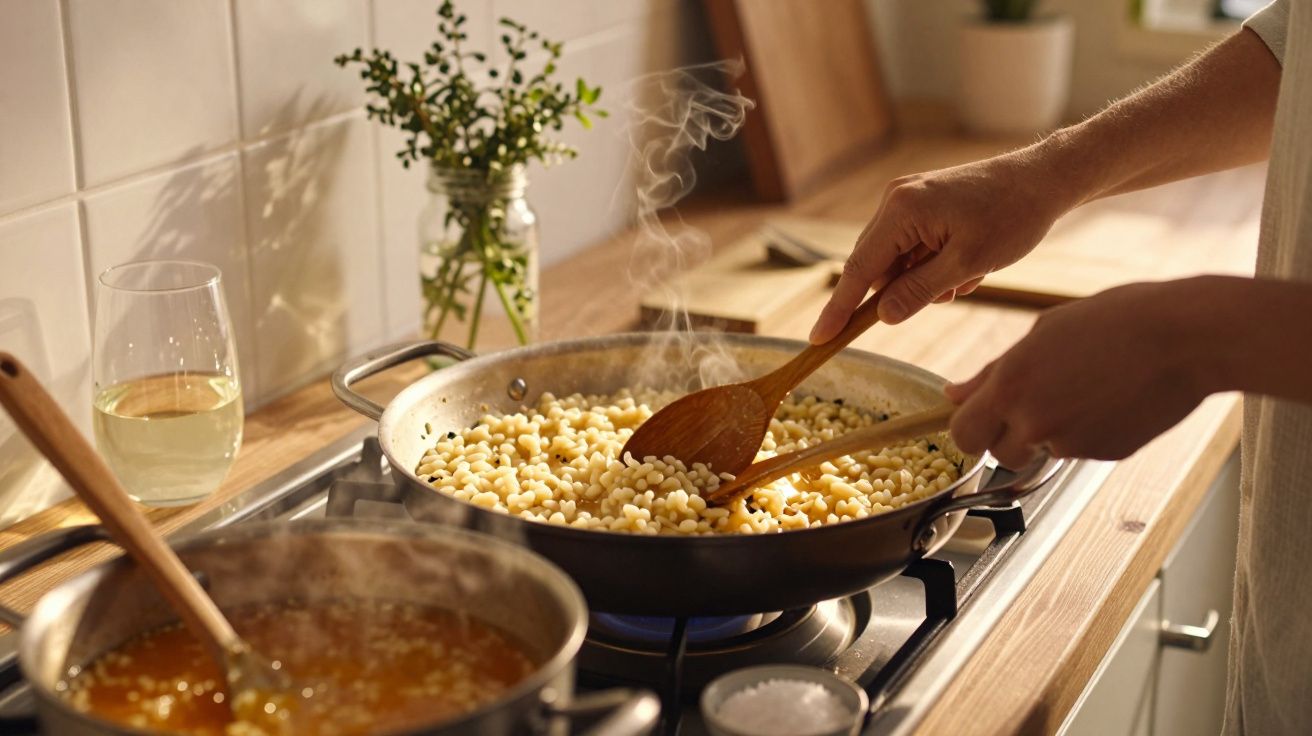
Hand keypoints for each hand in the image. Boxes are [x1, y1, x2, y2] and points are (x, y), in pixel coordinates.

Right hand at [810, 151, 1074, 342]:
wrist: (1044, 178)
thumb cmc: (1012, 216)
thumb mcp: (968, 263)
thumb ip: (919, 291)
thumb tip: (883, 317)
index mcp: (901, 210)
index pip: (859, 271)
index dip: (839, 309)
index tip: (819, 339)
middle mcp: (895, 200)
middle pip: (876, 265)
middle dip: (903, 290)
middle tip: (950, 292)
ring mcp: (906, 199)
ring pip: (896, 260)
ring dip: (923, 280)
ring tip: (968, 275)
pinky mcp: (921, 203)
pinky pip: (911, 248)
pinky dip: (931, 266)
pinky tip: (966, 264)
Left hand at [944, 280, 1214, 467]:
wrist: (1187, 337)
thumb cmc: (1118, 320)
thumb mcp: (1044, 332)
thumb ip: (993, 372)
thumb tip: (955, 395)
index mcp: (1012, 384)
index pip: (962, 434)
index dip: (969, 428)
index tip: (980, 419)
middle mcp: (1035, 420)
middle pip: (997, 453)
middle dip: (1007, 437)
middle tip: (1033, 405)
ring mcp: (1072, 442)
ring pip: (1041, 452)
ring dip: (1049, 434)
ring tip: (1082, 391)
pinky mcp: (1105, 454)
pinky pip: (1080, 451)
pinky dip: (1087, 433)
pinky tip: (1110, 399)